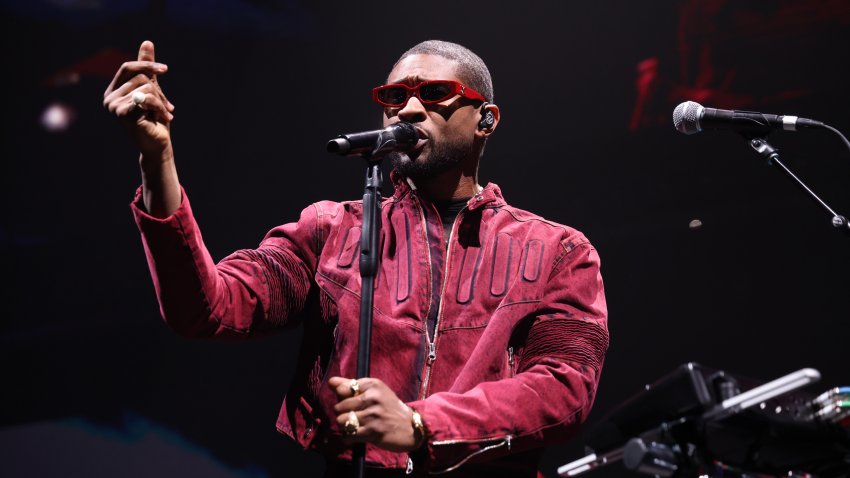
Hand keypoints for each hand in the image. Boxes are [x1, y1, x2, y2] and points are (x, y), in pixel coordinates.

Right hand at [103, 40, 174, 158]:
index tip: (165, 69)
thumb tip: (147, 42)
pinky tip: (161, 118)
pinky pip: (147, 98)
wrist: (158, 144)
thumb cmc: (154, 118)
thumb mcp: (152, 89)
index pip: (127, 67)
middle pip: (140, 77)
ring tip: (163, 114)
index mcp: (113, 90)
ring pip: (146, 87)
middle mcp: (109, 98)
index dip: (146, 65)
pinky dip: (159, 106)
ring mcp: (114, 106)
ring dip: (161, 101)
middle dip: (159, 91)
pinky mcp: (123, 114)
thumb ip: (147, 68)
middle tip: (166, 107)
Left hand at [329, 376, 421, 451]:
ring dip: (345, 426)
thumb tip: (330, 382)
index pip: (341, 389)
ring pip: (342, 421)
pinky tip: (357, 435)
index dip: (342, 398)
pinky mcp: (373, 431)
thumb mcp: (374, 391)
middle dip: (343, 414)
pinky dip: (349, 437)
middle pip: (339, 406)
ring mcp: (373, 415)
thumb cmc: (388, 407)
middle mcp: (373, 397)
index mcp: (372, 384)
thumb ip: (351, 385)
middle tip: (355, 416)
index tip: (352, 402)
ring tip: (356, 426)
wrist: (410, 426)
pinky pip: (348, 435)